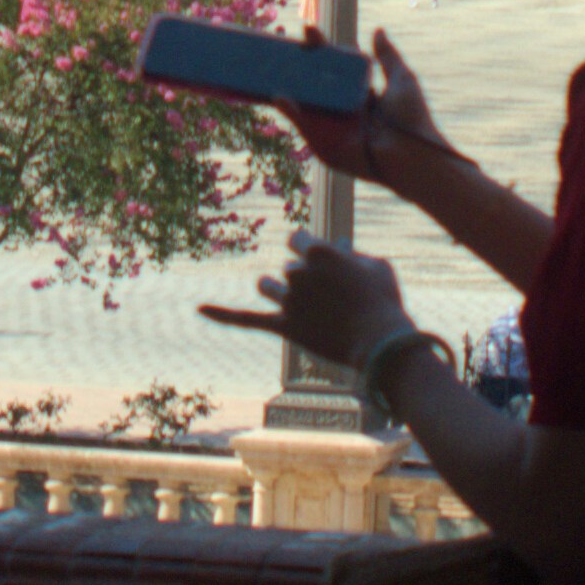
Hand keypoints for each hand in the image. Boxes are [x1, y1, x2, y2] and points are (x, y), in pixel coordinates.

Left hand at [200, 240, 413, 384]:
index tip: (325, 266)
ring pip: (268, 287)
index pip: (296, 240)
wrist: (381, 344)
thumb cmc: (384, 300)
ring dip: (281, 292)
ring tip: (305, 305)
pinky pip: (246, 318)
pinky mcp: (284, 327)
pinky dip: (223, 313)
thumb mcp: (376, 266)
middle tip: (333, 299)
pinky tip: (200, 308)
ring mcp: (288, 302)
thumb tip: (340, 250)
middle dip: (305, 279)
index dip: (310, 252)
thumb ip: (352, 255)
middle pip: (287, 269)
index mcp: (316, 252)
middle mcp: (296, 274)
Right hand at [276, 26, 446, 202]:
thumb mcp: (401, 80)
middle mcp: (344, 112)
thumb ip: (387, 56)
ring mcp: (333, 129)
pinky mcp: (326, 146)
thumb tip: (377, 31)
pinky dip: (291, 113)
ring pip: (306, 104)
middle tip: (284, 44)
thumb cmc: (412, 119)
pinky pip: (304, 127)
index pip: (335, 69)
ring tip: (271, 64)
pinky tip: (279, 96)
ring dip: (288, 86)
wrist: (413, 154)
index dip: (322, 50)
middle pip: (316, 85)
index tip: (309, 30)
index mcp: (360, 96)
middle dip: (299, 66)